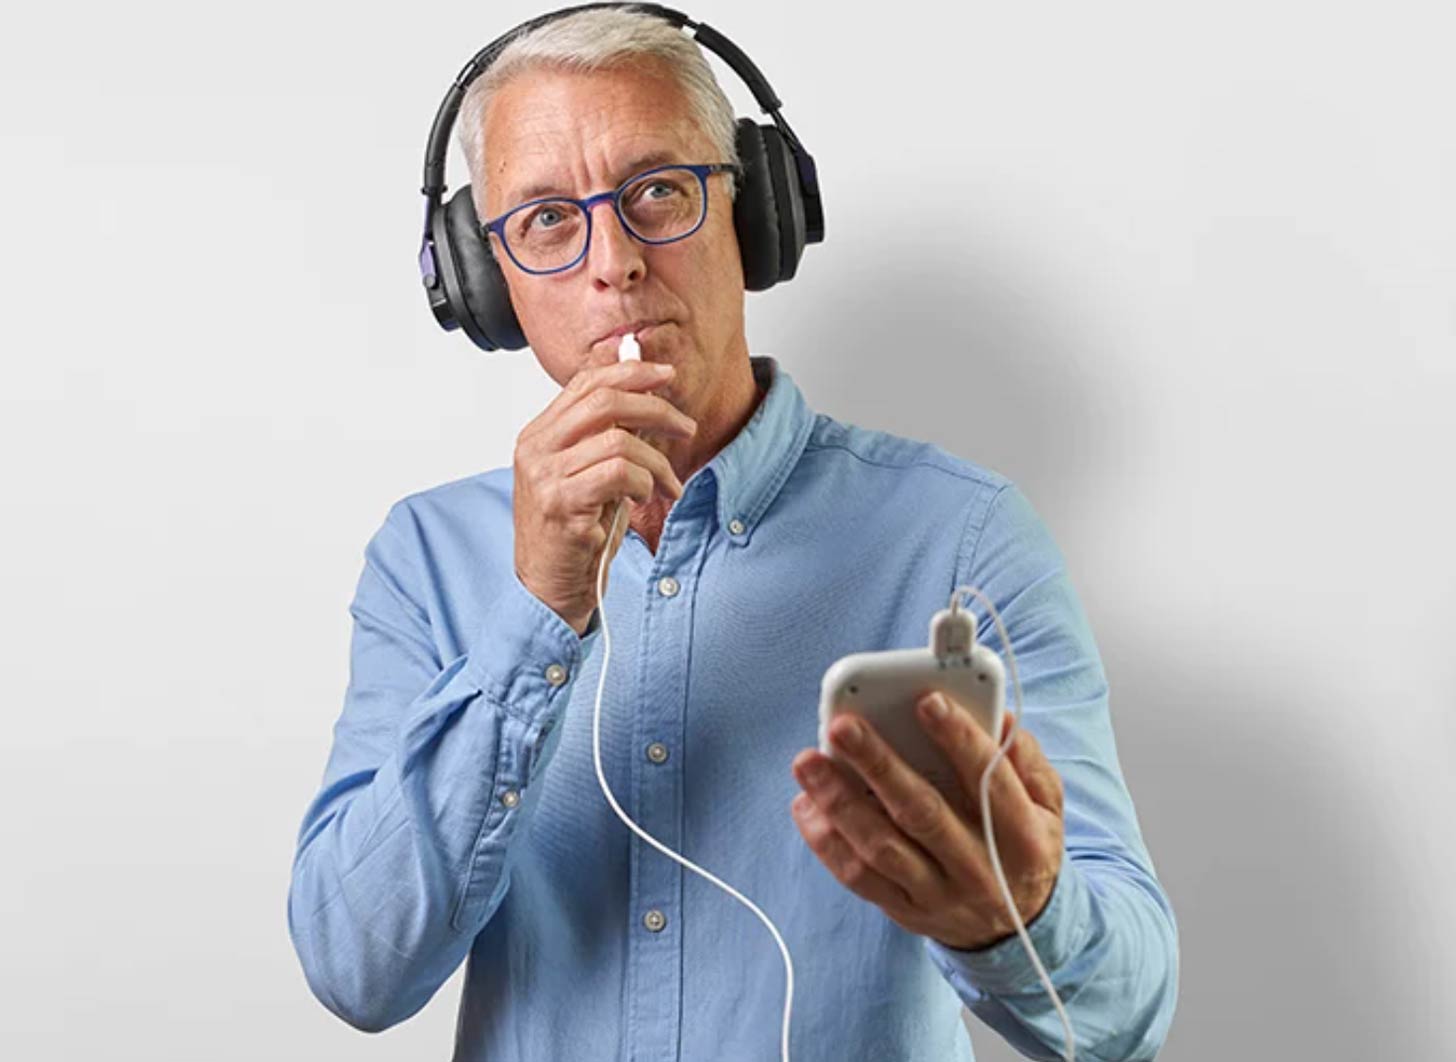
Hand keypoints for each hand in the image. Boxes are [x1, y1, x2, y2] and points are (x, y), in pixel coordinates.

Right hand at [512, 358, 697, 633]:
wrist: (550, 586)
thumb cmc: (577, 531)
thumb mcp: (595, 473)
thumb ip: (612, 434)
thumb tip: (647, 390)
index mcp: (539, 434)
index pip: (586, 382)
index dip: (631, 371)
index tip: (667, 376)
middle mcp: (535, 448)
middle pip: (604, 401)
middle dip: (656, 409)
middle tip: (686, 428)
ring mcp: (544, 475)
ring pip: (619, 440)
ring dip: (658, 464)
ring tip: (669, 486)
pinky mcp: (561, 504)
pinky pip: (619, 474)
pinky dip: (644, 484)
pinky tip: (645, 499)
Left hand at [790, 691, 1064, 950]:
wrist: (1018, 932)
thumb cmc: (1022, 848)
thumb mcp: (1049, 807)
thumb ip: (1026, 760)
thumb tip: (998, 717)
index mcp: (1021, 836)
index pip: (988, 780)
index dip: (958, 738)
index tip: (925, 701)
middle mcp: (977, 867)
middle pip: (921, 812)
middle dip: (878, 764)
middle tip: (843, 726)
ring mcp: (938, 894)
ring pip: (881, 848)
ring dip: (839, 802)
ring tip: (808, 762)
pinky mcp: (904, 911)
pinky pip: (859, 877)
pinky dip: (826, 841)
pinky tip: (806, 804)